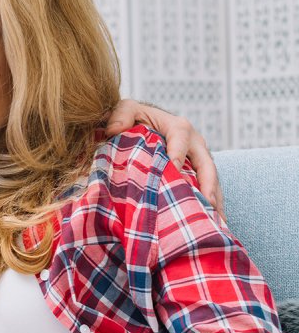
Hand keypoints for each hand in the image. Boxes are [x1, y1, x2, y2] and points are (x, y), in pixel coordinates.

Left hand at [105, 99, 223, 212]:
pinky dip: (212, 205)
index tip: (175, 169)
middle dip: (208, 183)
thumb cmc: (135, 118)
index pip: (181, 138)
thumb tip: (114, 129)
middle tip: (208, 202)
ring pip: (212, 179)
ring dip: (215, 199)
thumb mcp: (127, 110)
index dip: (179, 153)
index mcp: (178, 127)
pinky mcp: (198, 173)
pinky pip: (208, 189)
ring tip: (218, 220)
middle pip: (206, 163)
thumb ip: (120, 115)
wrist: (144, 124)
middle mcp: (194, 143)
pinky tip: (215, 222)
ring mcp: (199, 159)